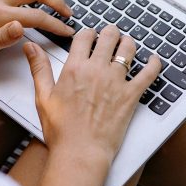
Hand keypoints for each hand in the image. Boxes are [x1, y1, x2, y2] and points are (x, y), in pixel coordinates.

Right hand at [24, 26, 161, 171]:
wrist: (80, 152)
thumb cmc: (61, 130)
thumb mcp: (43, 97)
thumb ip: (39, 68)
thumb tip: (30, 48)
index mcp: (75, 68)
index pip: (85, 36)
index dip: (88, 32)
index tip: (90, 35)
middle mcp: (97, 70)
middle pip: (109, 36)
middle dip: (110, 32)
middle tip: (111, 35)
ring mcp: (116, 81)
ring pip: (128, 48)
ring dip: (128, 43)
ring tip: (127, 44)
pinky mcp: (131, 95)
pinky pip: (148, 73)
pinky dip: (154, 64)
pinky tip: (154, 60)